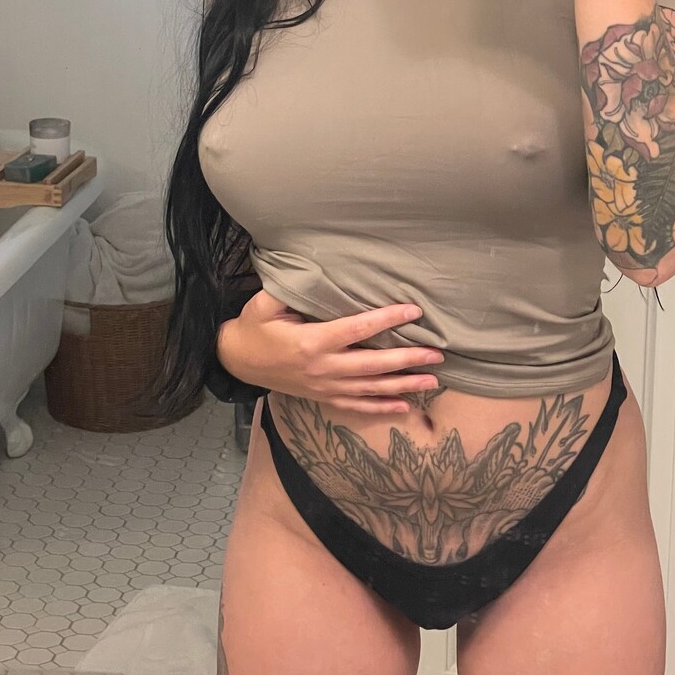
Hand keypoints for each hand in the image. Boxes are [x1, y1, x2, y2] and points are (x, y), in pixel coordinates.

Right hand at [217, 289, 444, 414]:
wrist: (237, 362)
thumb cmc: (253, 328)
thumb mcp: (263, 304)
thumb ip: (286, 288)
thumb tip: (308, 266)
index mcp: (311, 342)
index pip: (357, 329)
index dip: (387, 319)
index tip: (413, 310)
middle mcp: (322, 368)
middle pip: (373, 365)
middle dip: (408, 359)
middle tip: (437, 354)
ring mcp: (324, 387)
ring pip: (370, 389)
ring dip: (403, 385)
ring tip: (432, 381)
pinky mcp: (322, 397)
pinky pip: (356, 406)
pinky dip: (381, 408)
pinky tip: (404, 407)